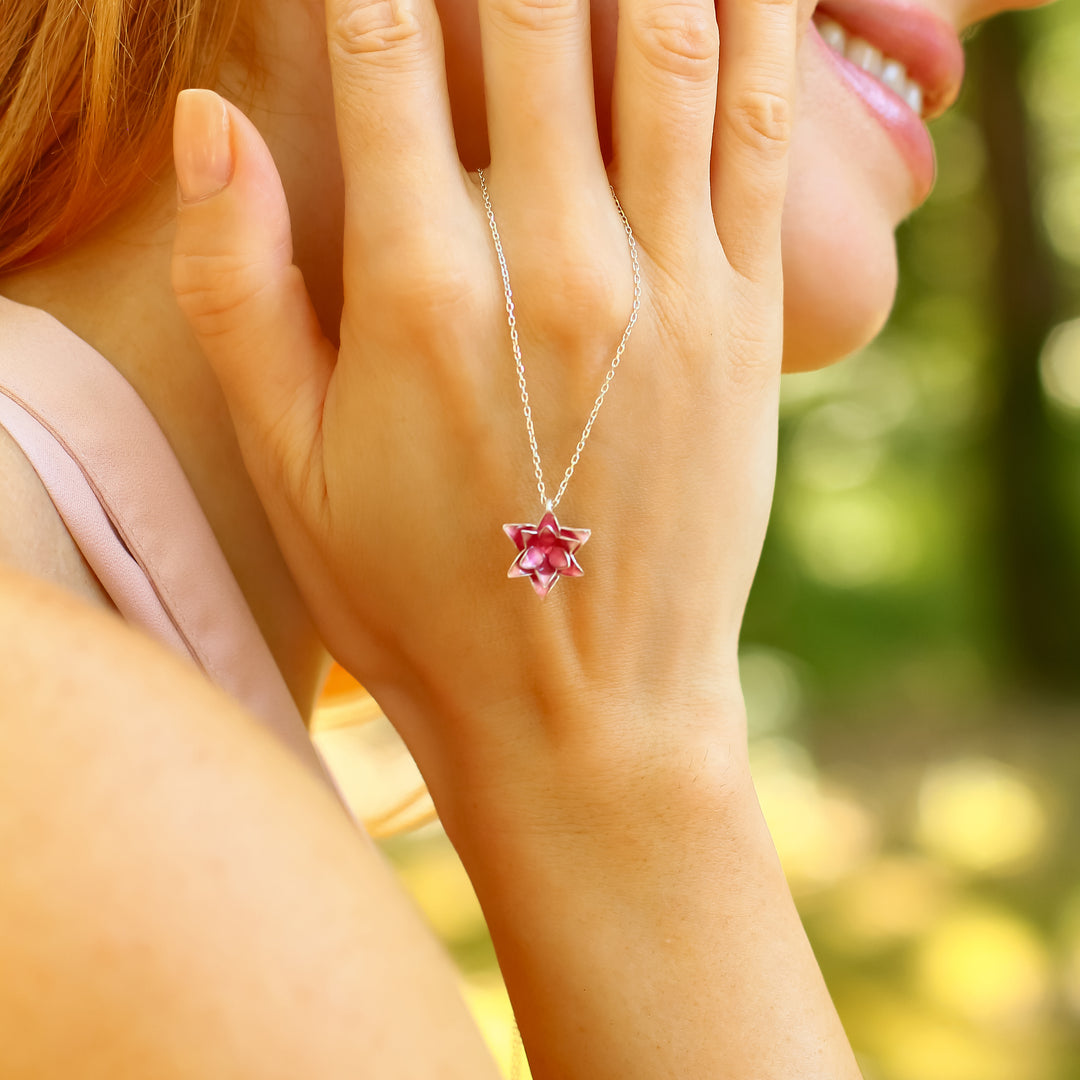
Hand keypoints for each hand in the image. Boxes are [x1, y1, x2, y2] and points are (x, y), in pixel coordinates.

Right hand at [170, 0, 797, 814]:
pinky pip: (759, 142)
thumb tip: (207, 121)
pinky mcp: (745, 330)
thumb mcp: (290, 469)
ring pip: (665, 49)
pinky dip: (753, 27)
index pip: (382, 47)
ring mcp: (667, 297)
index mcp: (420, 300)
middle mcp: (554, 275)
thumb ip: (240, 289)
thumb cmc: (421, 601)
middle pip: (534, 18)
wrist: (585, 714)